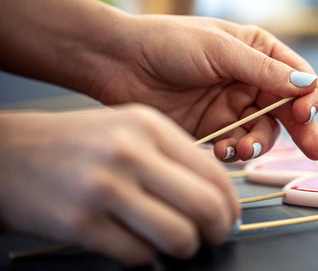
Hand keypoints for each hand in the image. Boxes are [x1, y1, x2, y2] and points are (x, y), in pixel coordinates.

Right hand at [0, 104, 239, 264]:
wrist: (11, 153)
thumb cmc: (78, 143)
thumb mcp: (130, 131)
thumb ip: (174, 158)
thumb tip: (218, 198)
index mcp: (149, 126)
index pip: (215, 173)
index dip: (231, 204)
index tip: (229, 217)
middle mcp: (130, 153)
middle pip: (205, 206)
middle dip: (218, 231)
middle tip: (212, 237)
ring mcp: (104, 189)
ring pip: (178, 236)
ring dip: (185, 248)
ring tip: (176, 243)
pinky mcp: (80, 223)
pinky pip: (139, 255)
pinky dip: (146, 256)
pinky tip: (136, 242)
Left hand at [90, 15, 317, 160]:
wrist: (120, 63)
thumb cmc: (169, 43)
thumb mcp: (220, 49)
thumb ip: (263, 70)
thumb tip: (308, 84)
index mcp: (258, 52)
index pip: (298, 78)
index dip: (307, 97)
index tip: (305, 113)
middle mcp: (249, 81)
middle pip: (287, 110)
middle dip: (302, 131)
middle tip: (316, 151)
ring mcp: (231, 107)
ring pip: (263, 132)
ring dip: (260, 143)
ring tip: (244, 148)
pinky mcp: (213, 129)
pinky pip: (236, 145)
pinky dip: (236, 152)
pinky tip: (224, 151)